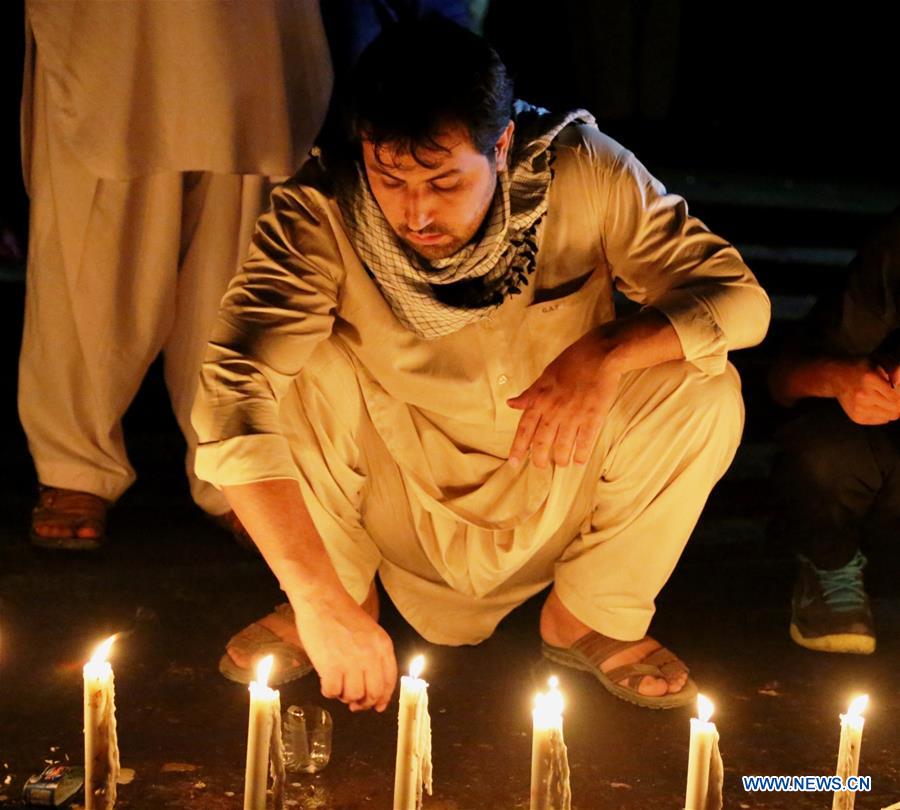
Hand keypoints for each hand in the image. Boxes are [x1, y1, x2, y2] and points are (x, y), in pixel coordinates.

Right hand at [292, 593, 396, 711]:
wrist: (321, 599)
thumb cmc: (342, 613)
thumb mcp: (369, 631)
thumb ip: (373, 654)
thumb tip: (371, 684)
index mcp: (383, 645)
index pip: (390, 680)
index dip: (383, 697)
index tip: (377, 706)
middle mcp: (371, 655)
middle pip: (373, 693)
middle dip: (364, 703)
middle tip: (354, 703)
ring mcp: (351, 662)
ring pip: (354, 695)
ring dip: (345, 696)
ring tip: (337, 686)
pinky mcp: (331, 666)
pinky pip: (333, 692)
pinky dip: (329, 692)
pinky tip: (326, 683)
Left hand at [507, 330, 621, 467]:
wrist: (601, 355)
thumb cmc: (572, 361)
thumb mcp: (545, 375)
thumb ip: (529, 394)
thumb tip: (511, 404)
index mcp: (540, 400)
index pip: (524, 429)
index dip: (518, 447)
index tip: (513, 462)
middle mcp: (554, 411)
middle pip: (542, 442)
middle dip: (538, 459)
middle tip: (539, 466)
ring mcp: (574, 416)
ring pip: (563, 446)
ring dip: (560, 459)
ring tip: (561, 464)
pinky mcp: (593, 418)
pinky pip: (585, 442)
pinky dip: (581, 454)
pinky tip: (579, 461)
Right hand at [834, 358, 899, 424]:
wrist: (836, 377)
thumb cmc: (863, 367)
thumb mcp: (880, 359)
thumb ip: (895, 368)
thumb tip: (898, 383)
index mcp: (870, 378)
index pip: (897, 396)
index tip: (896, 388)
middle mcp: (862, 395)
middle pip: (895, 408)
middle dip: (899, 402)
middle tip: (894, 395)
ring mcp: (858, 408)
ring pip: (890, 416)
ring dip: (892, 409)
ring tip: (886, 399)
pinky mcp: (856, 417)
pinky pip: (881, 420)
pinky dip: (883, 414)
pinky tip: (876, 404)